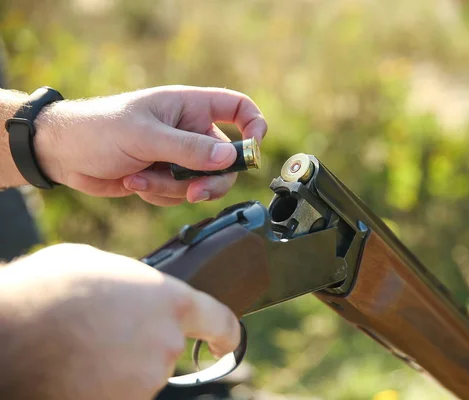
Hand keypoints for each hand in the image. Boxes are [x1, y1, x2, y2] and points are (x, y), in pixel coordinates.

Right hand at [0, 244, 239, 399]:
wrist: (7, 337)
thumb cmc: (48, 291)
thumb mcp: (97, 264)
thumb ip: (131, 281)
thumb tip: (131, 291)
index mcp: (170, 301)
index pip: (219, 320)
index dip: (226, 332)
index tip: (226, 343)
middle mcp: (166, 343)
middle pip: (168, 346)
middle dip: (143, 340)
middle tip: (105, 328)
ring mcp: (144, 380)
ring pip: (140, 371)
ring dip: (120, 362)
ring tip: (83, 343)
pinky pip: (120, 391)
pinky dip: (103, 383)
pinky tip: (77, 365)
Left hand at [33, 85, 267, 205]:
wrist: (61, 154)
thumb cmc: (98, 129)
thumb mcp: (145, 136)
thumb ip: (188, 149)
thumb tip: (230, 158)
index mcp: (190, 106)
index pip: (238, 108)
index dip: (253, 127)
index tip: (252, 151)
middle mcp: (190, 131)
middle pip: (226, 160)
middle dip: (209, 180)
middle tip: (194, 193)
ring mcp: (178, 157)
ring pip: (201, 183)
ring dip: (171, 188)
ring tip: (138, 178)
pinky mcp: (165, 178)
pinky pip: (179, 195)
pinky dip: (159, 195)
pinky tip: (133, 183)